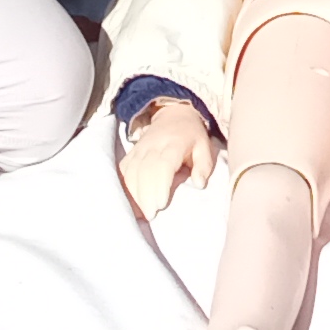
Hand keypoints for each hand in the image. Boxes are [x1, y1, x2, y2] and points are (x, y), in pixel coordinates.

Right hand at [118, 95, 215, 218]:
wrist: (173, 114)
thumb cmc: (191, 136)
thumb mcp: (205, 147)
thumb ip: (204, 166)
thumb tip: (199, 184)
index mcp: (174, 144)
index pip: (163, 164)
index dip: (160, 185)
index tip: (160, 205)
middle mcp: (154, 145)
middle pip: (145, 171)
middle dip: (145, 195)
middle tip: (150, 215)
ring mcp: (140, 148)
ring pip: (132, 171)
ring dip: (133, 193)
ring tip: (139, 213)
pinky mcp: (132, 151)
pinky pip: (124, 169)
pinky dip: (124, 185)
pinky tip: (127, 200)